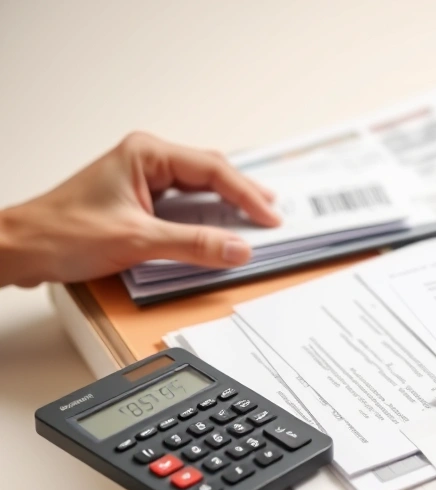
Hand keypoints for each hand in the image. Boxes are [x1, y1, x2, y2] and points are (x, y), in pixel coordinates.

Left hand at [0, 132, 279, 286]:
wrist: (21, 249)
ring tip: (255, 219)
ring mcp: (142, 180)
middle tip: (271, 216)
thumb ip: (194, 245)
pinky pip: (184, 204)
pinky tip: (220, 229)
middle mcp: (146, 161)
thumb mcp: (138, 241)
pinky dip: (206, 217)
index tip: (268, 216)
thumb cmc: (61, 233)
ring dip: (226, 206)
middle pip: (211, 173)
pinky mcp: (139, 201)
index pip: (213, 169)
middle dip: (243, 195)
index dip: (246, 195)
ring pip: (199, 188)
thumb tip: (236, 247)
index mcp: (146, 154)